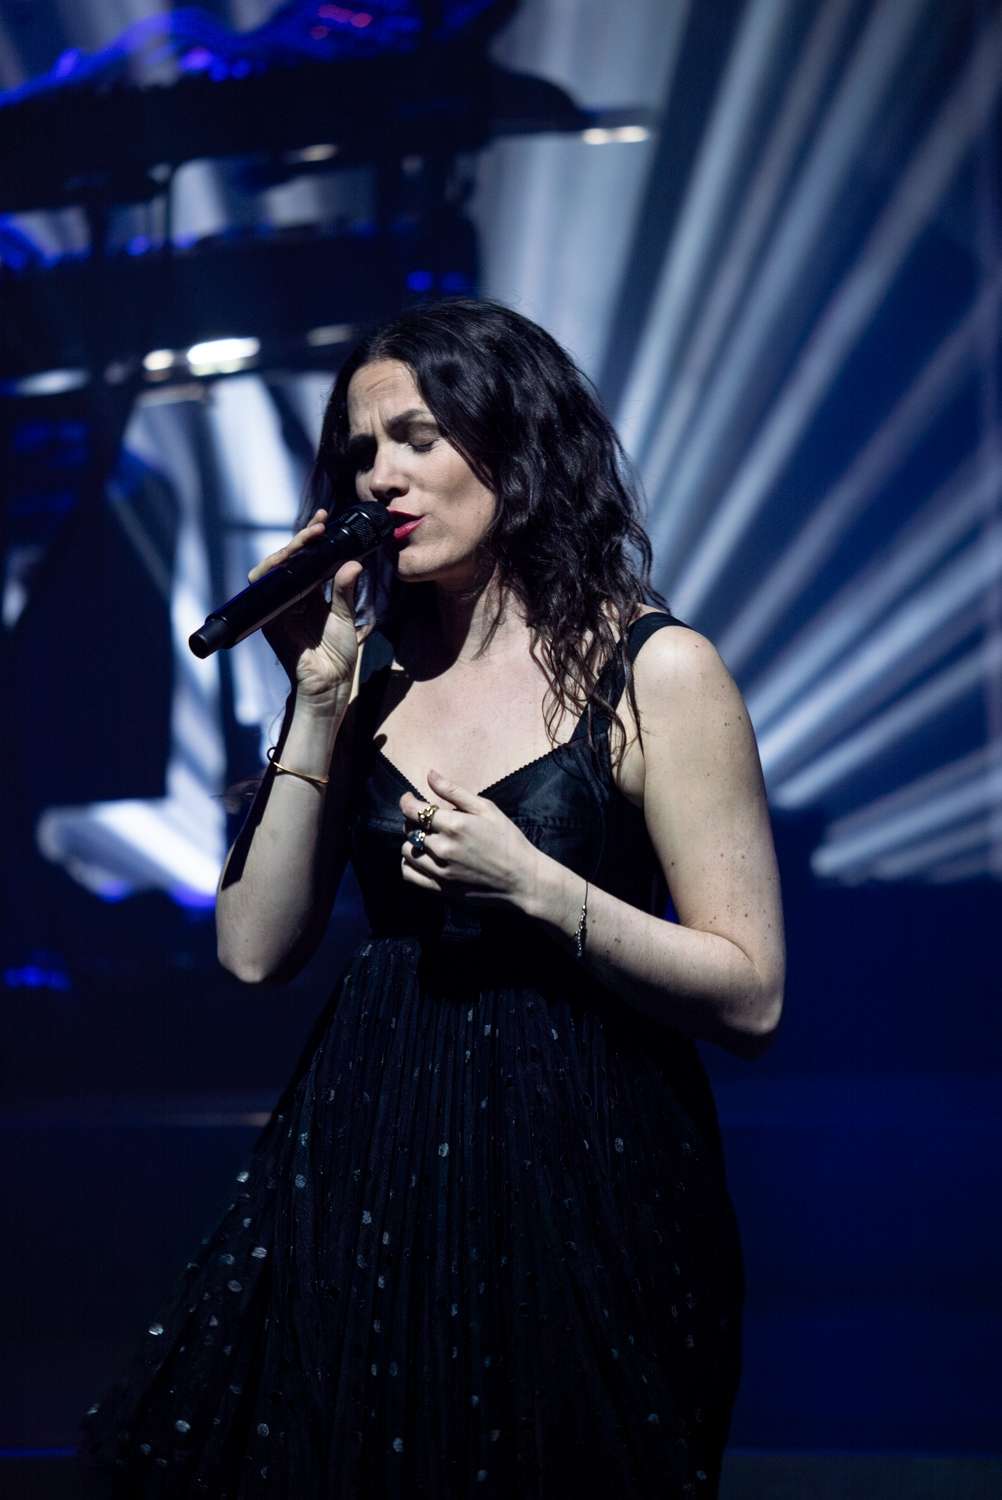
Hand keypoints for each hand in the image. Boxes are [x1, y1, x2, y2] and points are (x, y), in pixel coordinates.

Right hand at [248, 507, 366, 704]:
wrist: (328, 684)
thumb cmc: (338, 655)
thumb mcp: (346, 617)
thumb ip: (346, 590)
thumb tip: (353, 562)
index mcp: (311, 594)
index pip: (310, 559)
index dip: (313, 538)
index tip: (325, 519)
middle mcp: (293, 597)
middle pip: (291, 559)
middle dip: (303, 538)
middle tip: (319, 525)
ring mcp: (278, 606)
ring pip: (275, 568)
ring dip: (289, 550)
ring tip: (309, 538)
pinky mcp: (267, 617)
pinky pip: (263, 588)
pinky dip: (272, 571)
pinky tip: (287, 559)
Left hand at [399, 769, 541, 906]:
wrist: (522, 879)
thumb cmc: (508, 840)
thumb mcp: (486, 808)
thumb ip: (454, 792)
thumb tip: (429, 775)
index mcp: (453, 825)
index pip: (412, 809)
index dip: (407, 801)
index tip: (410, 798)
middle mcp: (442, 848)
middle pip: (409, 829)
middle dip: (414, 820)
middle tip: (428, 820)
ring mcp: (440, 870)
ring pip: (407, 851)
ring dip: (412, 842)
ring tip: (427, 839)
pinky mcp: (441, 889)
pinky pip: (409, 874)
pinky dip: (409, 864)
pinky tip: (422, 858)